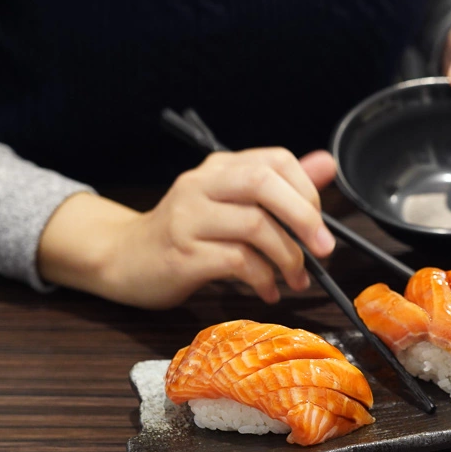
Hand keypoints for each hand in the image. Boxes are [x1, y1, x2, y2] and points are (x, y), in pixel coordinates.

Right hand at [38, 148, 336, 308]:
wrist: (123, 259)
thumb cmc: (185, 234)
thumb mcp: (231, 203)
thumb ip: (280, 185)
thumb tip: (327, 164)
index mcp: (219, 168)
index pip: (276, 160)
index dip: (307, 191)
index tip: (319, 223)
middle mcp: (202, 185)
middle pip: (264, 183)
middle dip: (304, 218)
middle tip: (322, 249)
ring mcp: (189, 219)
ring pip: (255, 226)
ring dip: (287, 258)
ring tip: (295, 278)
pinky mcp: (183, 255)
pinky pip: (237, 262)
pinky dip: (262, 279)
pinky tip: (267, 291)